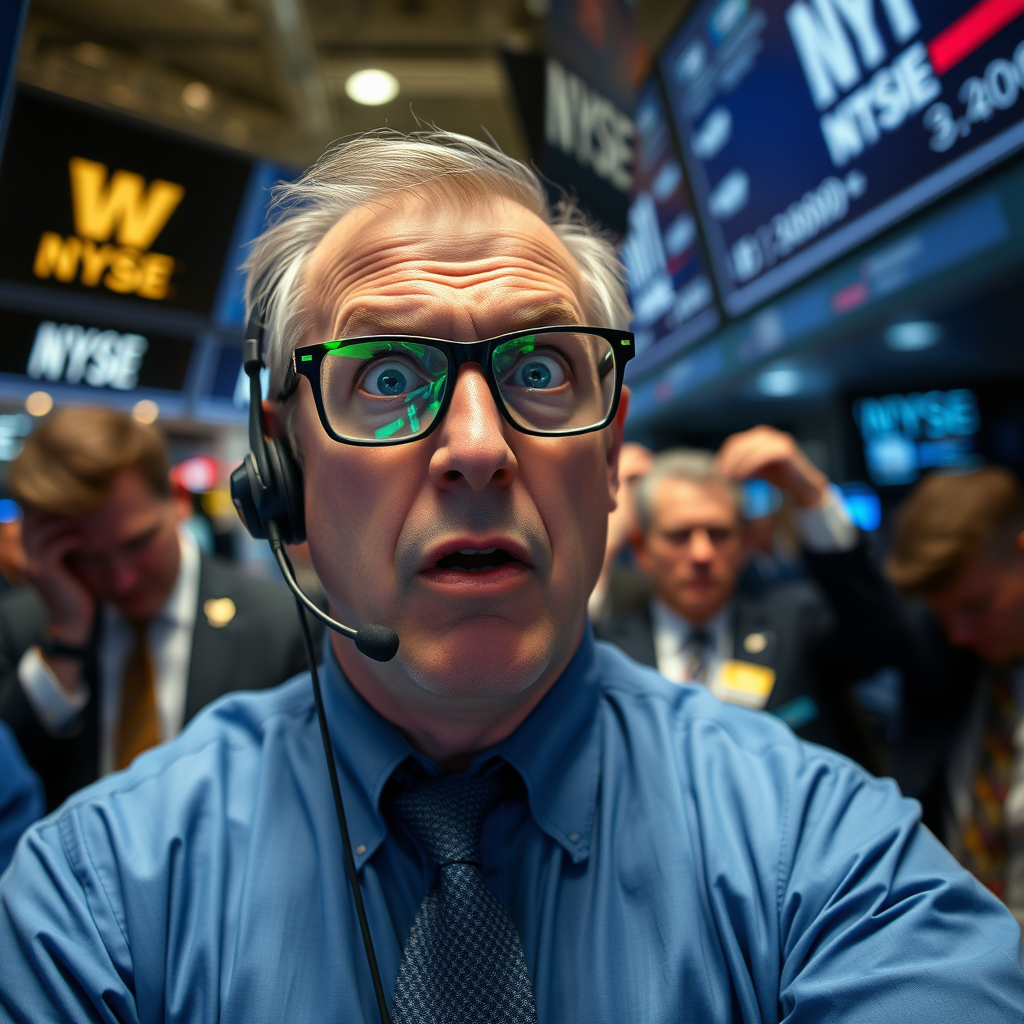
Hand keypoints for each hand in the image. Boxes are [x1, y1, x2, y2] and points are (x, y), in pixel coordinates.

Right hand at [21, 510, 95, 645]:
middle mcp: (26, 555)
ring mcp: (34, 564)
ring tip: (82, 525)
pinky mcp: (46, 573)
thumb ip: (66, 540)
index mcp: (30, 549)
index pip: (29, 518)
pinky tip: (83, 541)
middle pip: (31, 520)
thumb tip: (82, 519)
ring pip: (41, 531)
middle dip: (55, 510)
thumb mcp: (69, 560)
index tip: (72, 503)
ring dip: (64, 523)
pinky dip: (70, 539)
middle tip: (79, 510)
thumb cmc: (75, 586)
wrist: (73, 619)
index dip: (47, 507)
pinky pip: (54, 546)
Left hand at [715, 426, 828, 508]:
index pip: (736, 442)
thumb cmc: (780, 479)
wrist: (805, 488)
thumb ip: (741, 463)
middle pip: (741, 443)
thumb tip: (719, 467)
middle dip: (729, 459)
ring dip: (737, 462)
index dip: (725, 455)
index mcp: (760, 437)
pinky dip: (750, 465)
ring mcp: (778, 441)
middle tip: (722, 475)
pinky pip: (763, 455)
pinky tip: (744, 477)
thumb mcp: (755, 469)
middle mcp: (768, 435)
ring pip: (750, 448)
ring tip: (731, 477)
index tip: (718, 470)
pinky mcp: (785, 450)